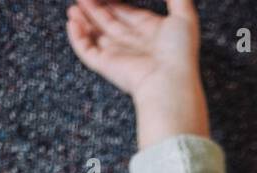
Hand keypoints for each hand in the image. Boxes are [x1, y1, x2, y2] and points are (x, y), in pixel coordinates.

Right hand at [67, 0, 209, 144]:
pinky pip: (86, 51)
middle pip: (108, 22)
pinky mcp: (106, 65)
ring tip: (73, 7)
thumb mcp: (184, 17)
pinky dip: (77, 37)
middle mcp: (132, 43)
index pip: (126, 13)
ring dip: (83, 20)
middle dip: (94, 9)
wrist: (169, 81)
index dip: (113, 2)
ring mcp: (118, 55)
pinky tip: (72, 22)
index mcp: (149, 32)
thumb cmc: (179, 53)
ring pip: (95, 35)